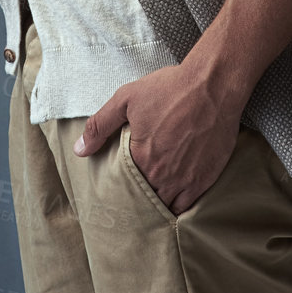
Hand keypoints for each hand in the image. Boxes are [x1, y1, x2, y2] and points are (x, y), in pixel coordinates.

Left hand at [72, 60, 245, 214]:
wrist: (212, 86)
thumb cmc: (169, 89)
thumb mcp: (126, 99)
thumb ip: (100, 126)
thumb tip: (79, 150)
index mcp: (142, 159)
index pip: (123, 187)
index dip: (119, 188)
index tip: (115, 187)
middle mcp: (163, 176)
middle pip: (144, 200)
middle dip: (136, 199)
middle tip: (130, 195)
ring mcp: (186, 181)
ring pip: (165, 206)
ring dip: (156, 204)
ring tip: (148, 197)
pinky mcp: (205, 180)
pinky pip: (187, 206)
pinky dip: (177, 206)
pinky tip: (171, 198)